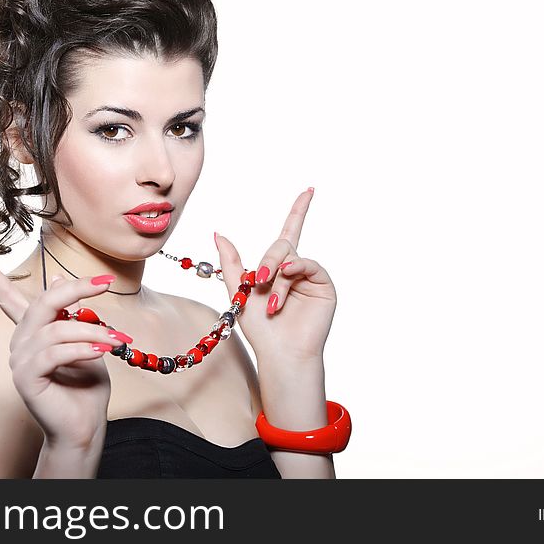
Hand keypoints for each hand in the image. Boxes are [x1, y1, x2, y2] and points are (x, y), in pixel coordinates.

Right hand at [0, 251, 130, 449]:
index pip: (6, 297)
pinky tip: (99, 352)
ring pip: (56, 329)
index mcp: (32, 331)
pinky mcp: (26, 378)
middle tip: (105, 285)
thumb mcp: (86, 341)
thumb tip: (60, 279)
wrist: (85, 426)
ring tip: (114, 341)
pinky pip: (53, 353)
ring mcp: (20, 360)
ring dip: (91, 331)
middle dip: (76, 289)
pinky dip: (81, 349)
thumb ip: (72, 313)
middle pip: (43, 303)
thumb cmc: (86, 386)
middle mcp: (21, 342)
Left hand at [213, 188, 336, 363]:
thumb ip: (231, 262)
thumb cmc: (260, 329)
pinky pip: (309, 265)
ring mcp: (312, 276)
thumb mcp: (239, 292)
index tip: (309, 190)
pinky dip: (293, 274)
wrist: (280, 353)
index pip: (290, 230)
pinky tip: (282, 292)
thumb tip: (218, 233)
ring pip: (292, 256)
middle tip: (257, 282)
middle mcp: (297, 268)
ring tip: (270, 301)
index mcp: (279, 267)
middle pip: (282, 245)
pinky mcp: (324, 286)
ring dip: (276, 275)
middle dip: (267, 261)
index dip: (299, 210)